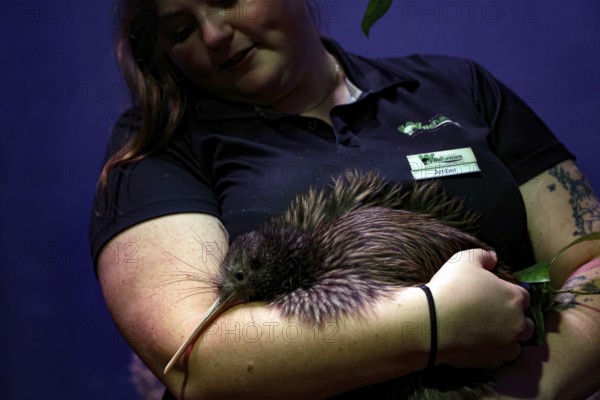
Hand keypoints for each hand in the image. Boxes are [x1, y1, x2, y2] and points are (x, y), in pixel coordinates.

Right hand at [427, 249, 534, 368]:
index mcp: (514, 297)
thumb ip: (483, 255)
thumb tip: (493, 257)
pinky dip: (492, 353)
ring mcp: (505, 344)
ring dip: (507, 339)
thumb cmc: (451, 288)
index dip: (509, 294)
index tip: (494, 295)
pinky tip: (477, 345)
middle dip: (514, 320)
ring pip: (516, 345)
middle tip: (492, 315)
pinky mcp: (491, 361)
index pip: (524, 296)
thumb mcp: (464, 260)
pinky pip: (498, 359)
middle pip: (526, 324)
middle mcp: (517, 323)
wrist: (432, 322)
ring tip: (487, 334)